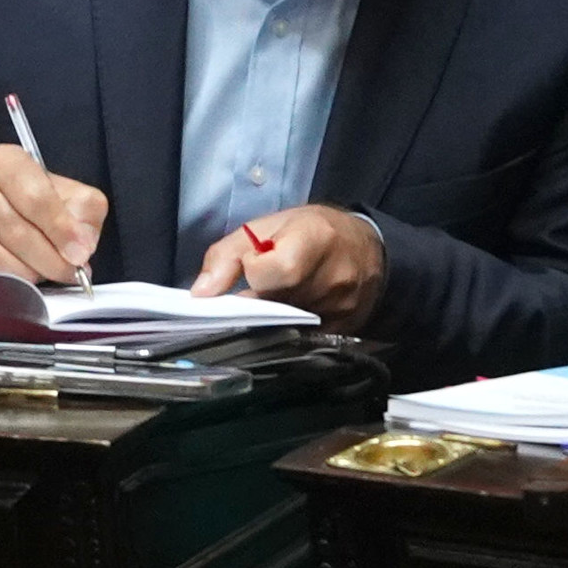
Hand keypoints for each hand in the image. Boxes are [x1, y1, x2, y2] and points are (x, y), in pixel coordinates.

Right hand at [0, 144, 107, 282]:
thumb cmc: (32, 200)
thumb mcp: (66, 193)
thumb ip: (84, 213)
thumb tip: (82, 246)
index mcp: (5, 161)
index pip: (35, 197)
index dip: (61, 229)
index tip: (80, 254)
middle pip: (15, 231)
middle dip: (49, 259)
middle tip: (69, 272)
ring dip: (27, 274)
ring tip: (43, 273)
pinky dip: (0, 285)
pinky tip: (17, 283)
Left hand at [190, 205, 384, 333]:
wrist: (368, 249)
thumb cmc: (311, 230)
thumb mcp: (267, 226)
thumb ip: (227, 255)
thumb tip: (199, 294)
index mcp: (314, 240)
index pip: (276, 271)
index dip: (255, 272)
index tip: (252, 266)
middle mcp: (333, 278)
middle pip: (277, 305)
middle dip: (257, 302)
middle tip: (256, 291)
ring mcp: (342, 310)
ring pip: (287, 328)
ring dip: (271, 319)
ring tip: (274, 301)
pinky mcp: (344, 331)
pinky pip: (303, 342)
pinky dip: (288, 332)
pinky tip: (288, 317)